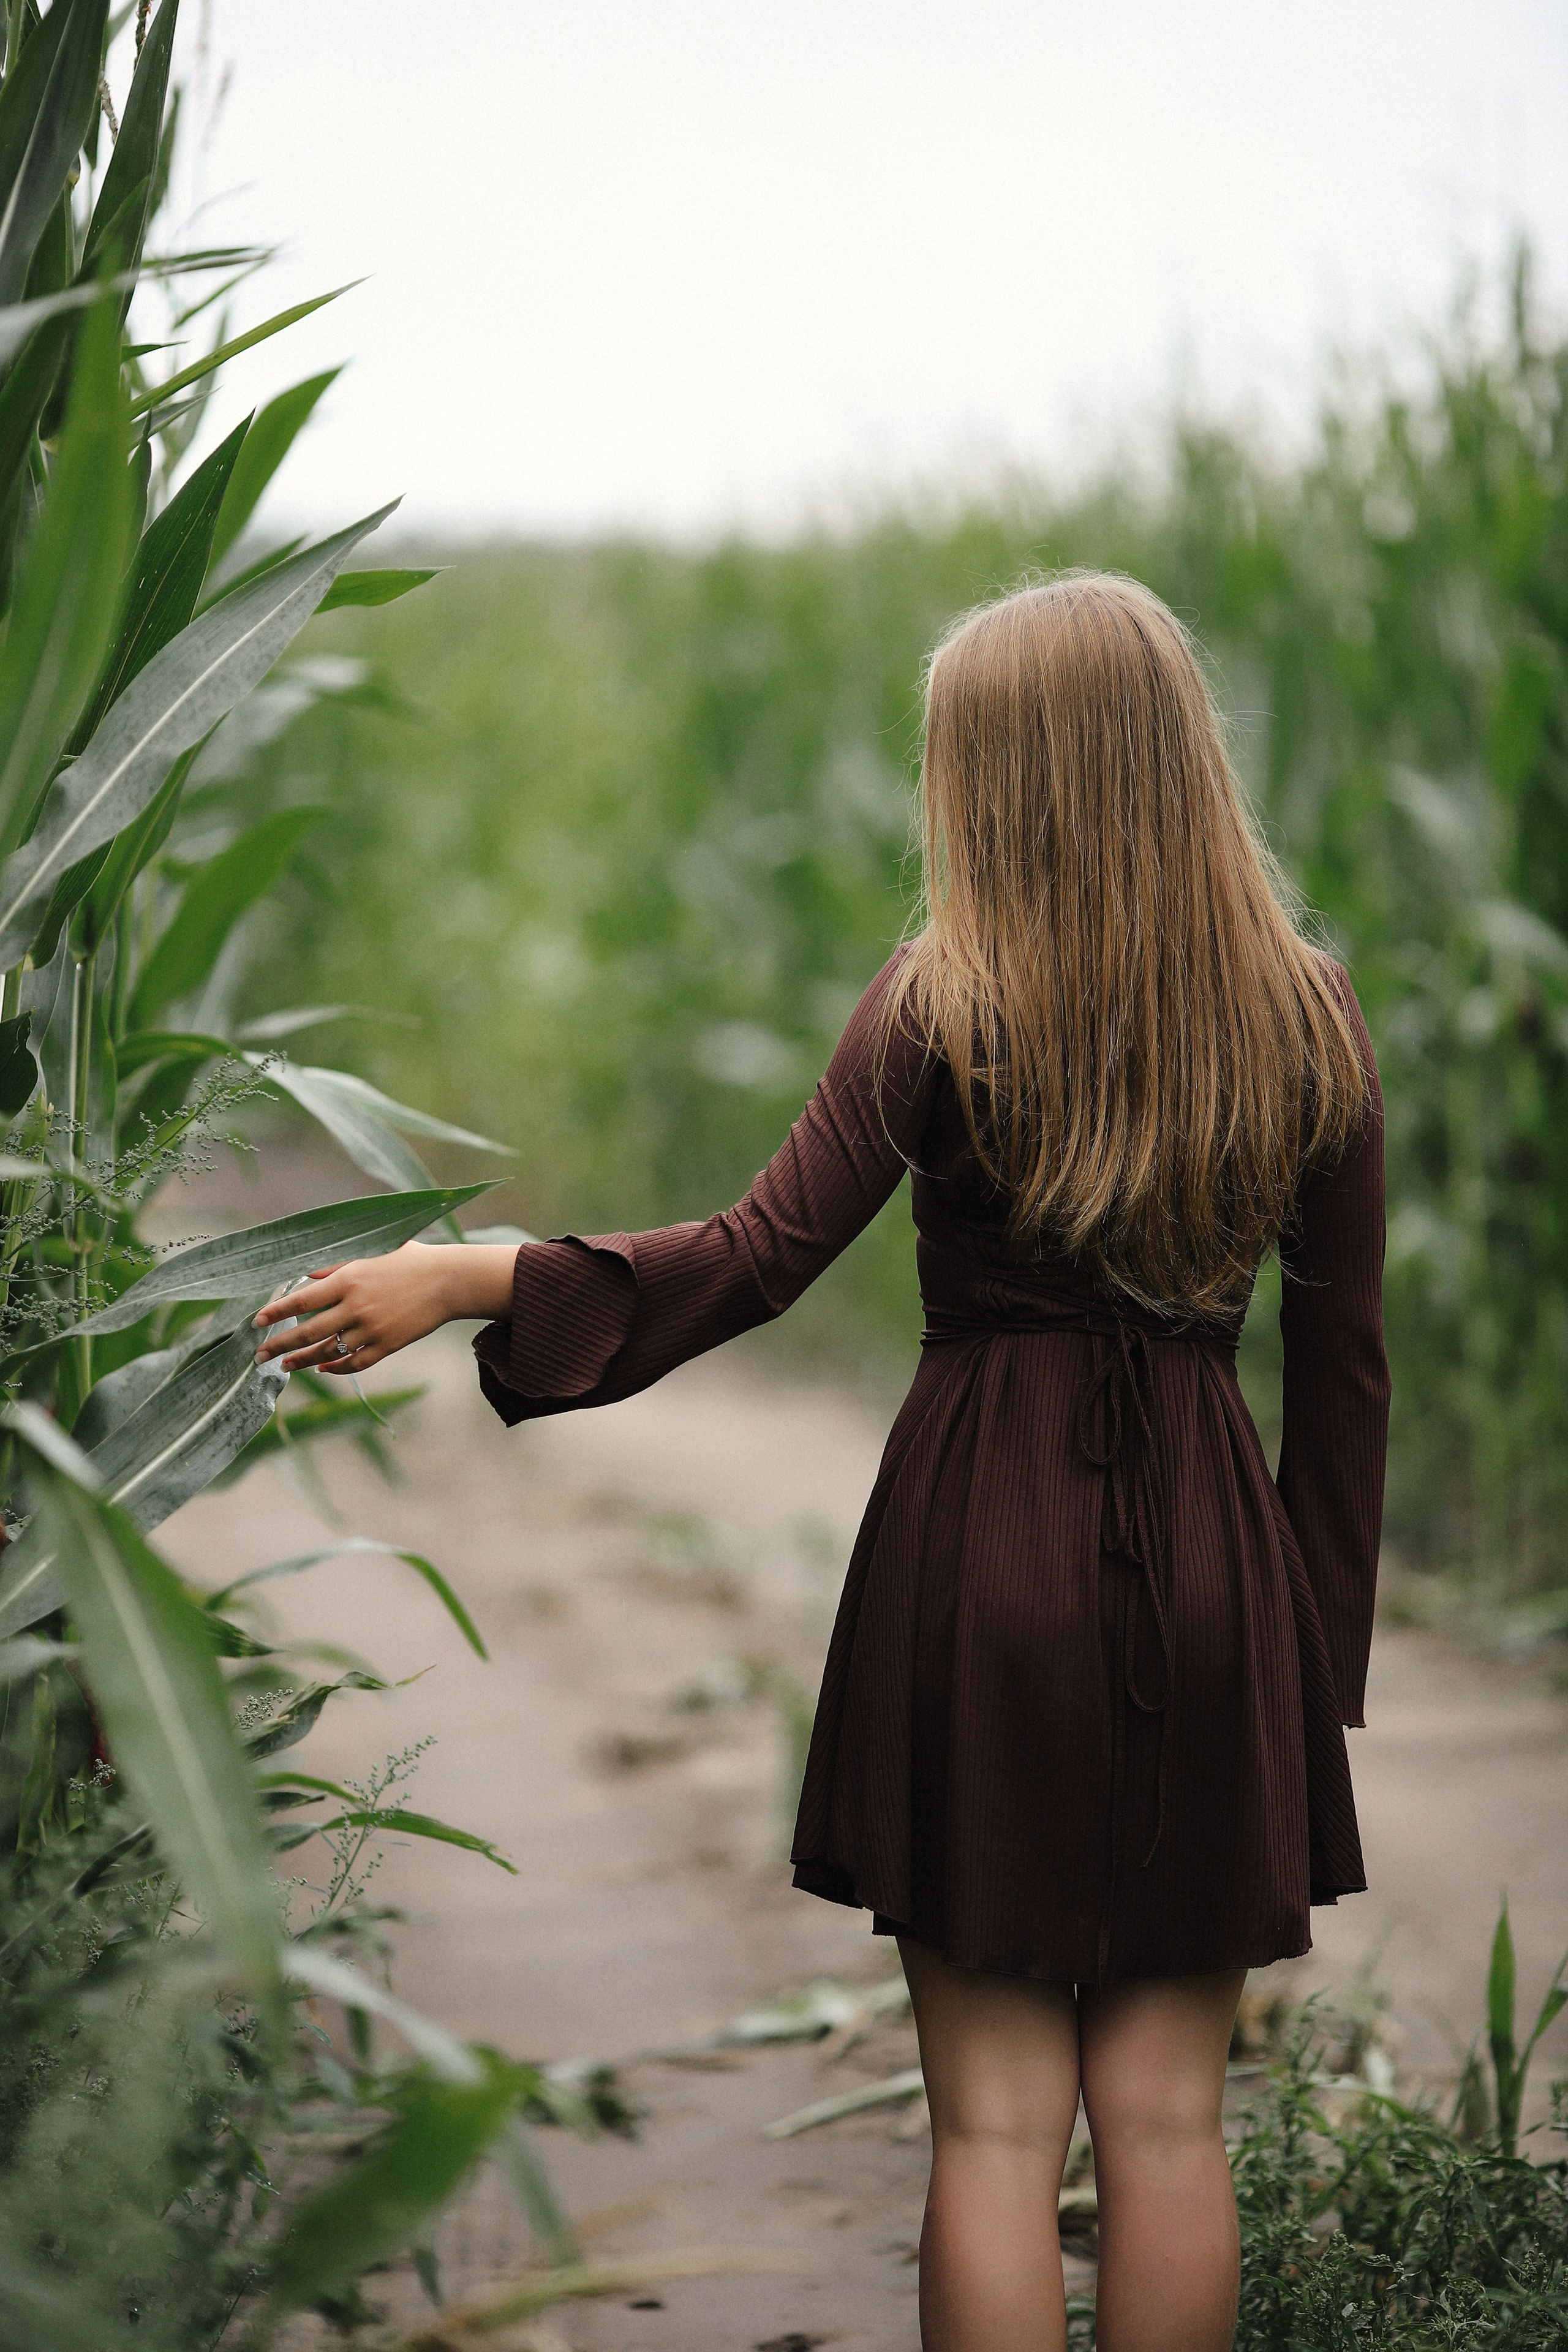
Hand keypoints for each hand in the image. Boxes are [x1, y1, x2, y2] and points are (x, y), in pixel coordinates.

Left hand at [253, 1241, 518, 1375]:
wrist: (450, 1280)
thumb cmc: (411, 1260)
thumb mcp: (372, 1252)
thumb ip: (337, 1265)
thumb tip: (306, 1273)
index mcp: (349, 1279)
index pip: (302, 1299)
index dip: (276, 1313)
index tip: (257, 1322)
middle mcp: (356, 1306)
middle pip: (308, 1331)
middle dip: (280, 1345)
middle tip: (259, 1356)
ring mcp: (372, 1328)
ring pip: (329, 1351)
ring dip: (304, 1361)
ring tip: (285, 1366)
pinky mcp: (389, 1344)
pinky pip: (357, 1363)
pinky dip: (337, 1368)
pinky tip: (324, 1368)